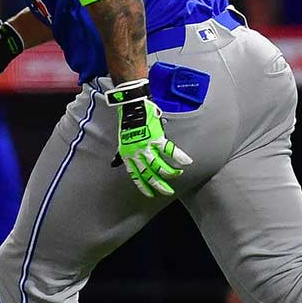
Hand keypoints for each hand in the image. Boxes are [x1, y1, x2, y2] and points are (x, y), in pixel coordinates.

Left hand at [108, 79, 191, 196]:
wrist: (132, 108)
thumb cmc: (128, 124)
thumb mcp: (121, 142)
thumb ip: (121, 155)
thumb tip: (114, 163)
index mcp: (128, 156)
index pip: (136, 176)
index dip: (143, 186)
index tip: (151, 194)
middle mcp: (137, 154)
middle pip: (149, 175)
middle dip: (159, 185)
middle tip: (167, 192)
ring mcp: (147, 147)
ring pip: (160, 166)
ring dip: (170, 173)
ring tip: (177, 175)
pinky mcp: (157, 138)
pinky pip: (170, 151)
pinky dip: (179, 157)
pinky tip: (186, 162)